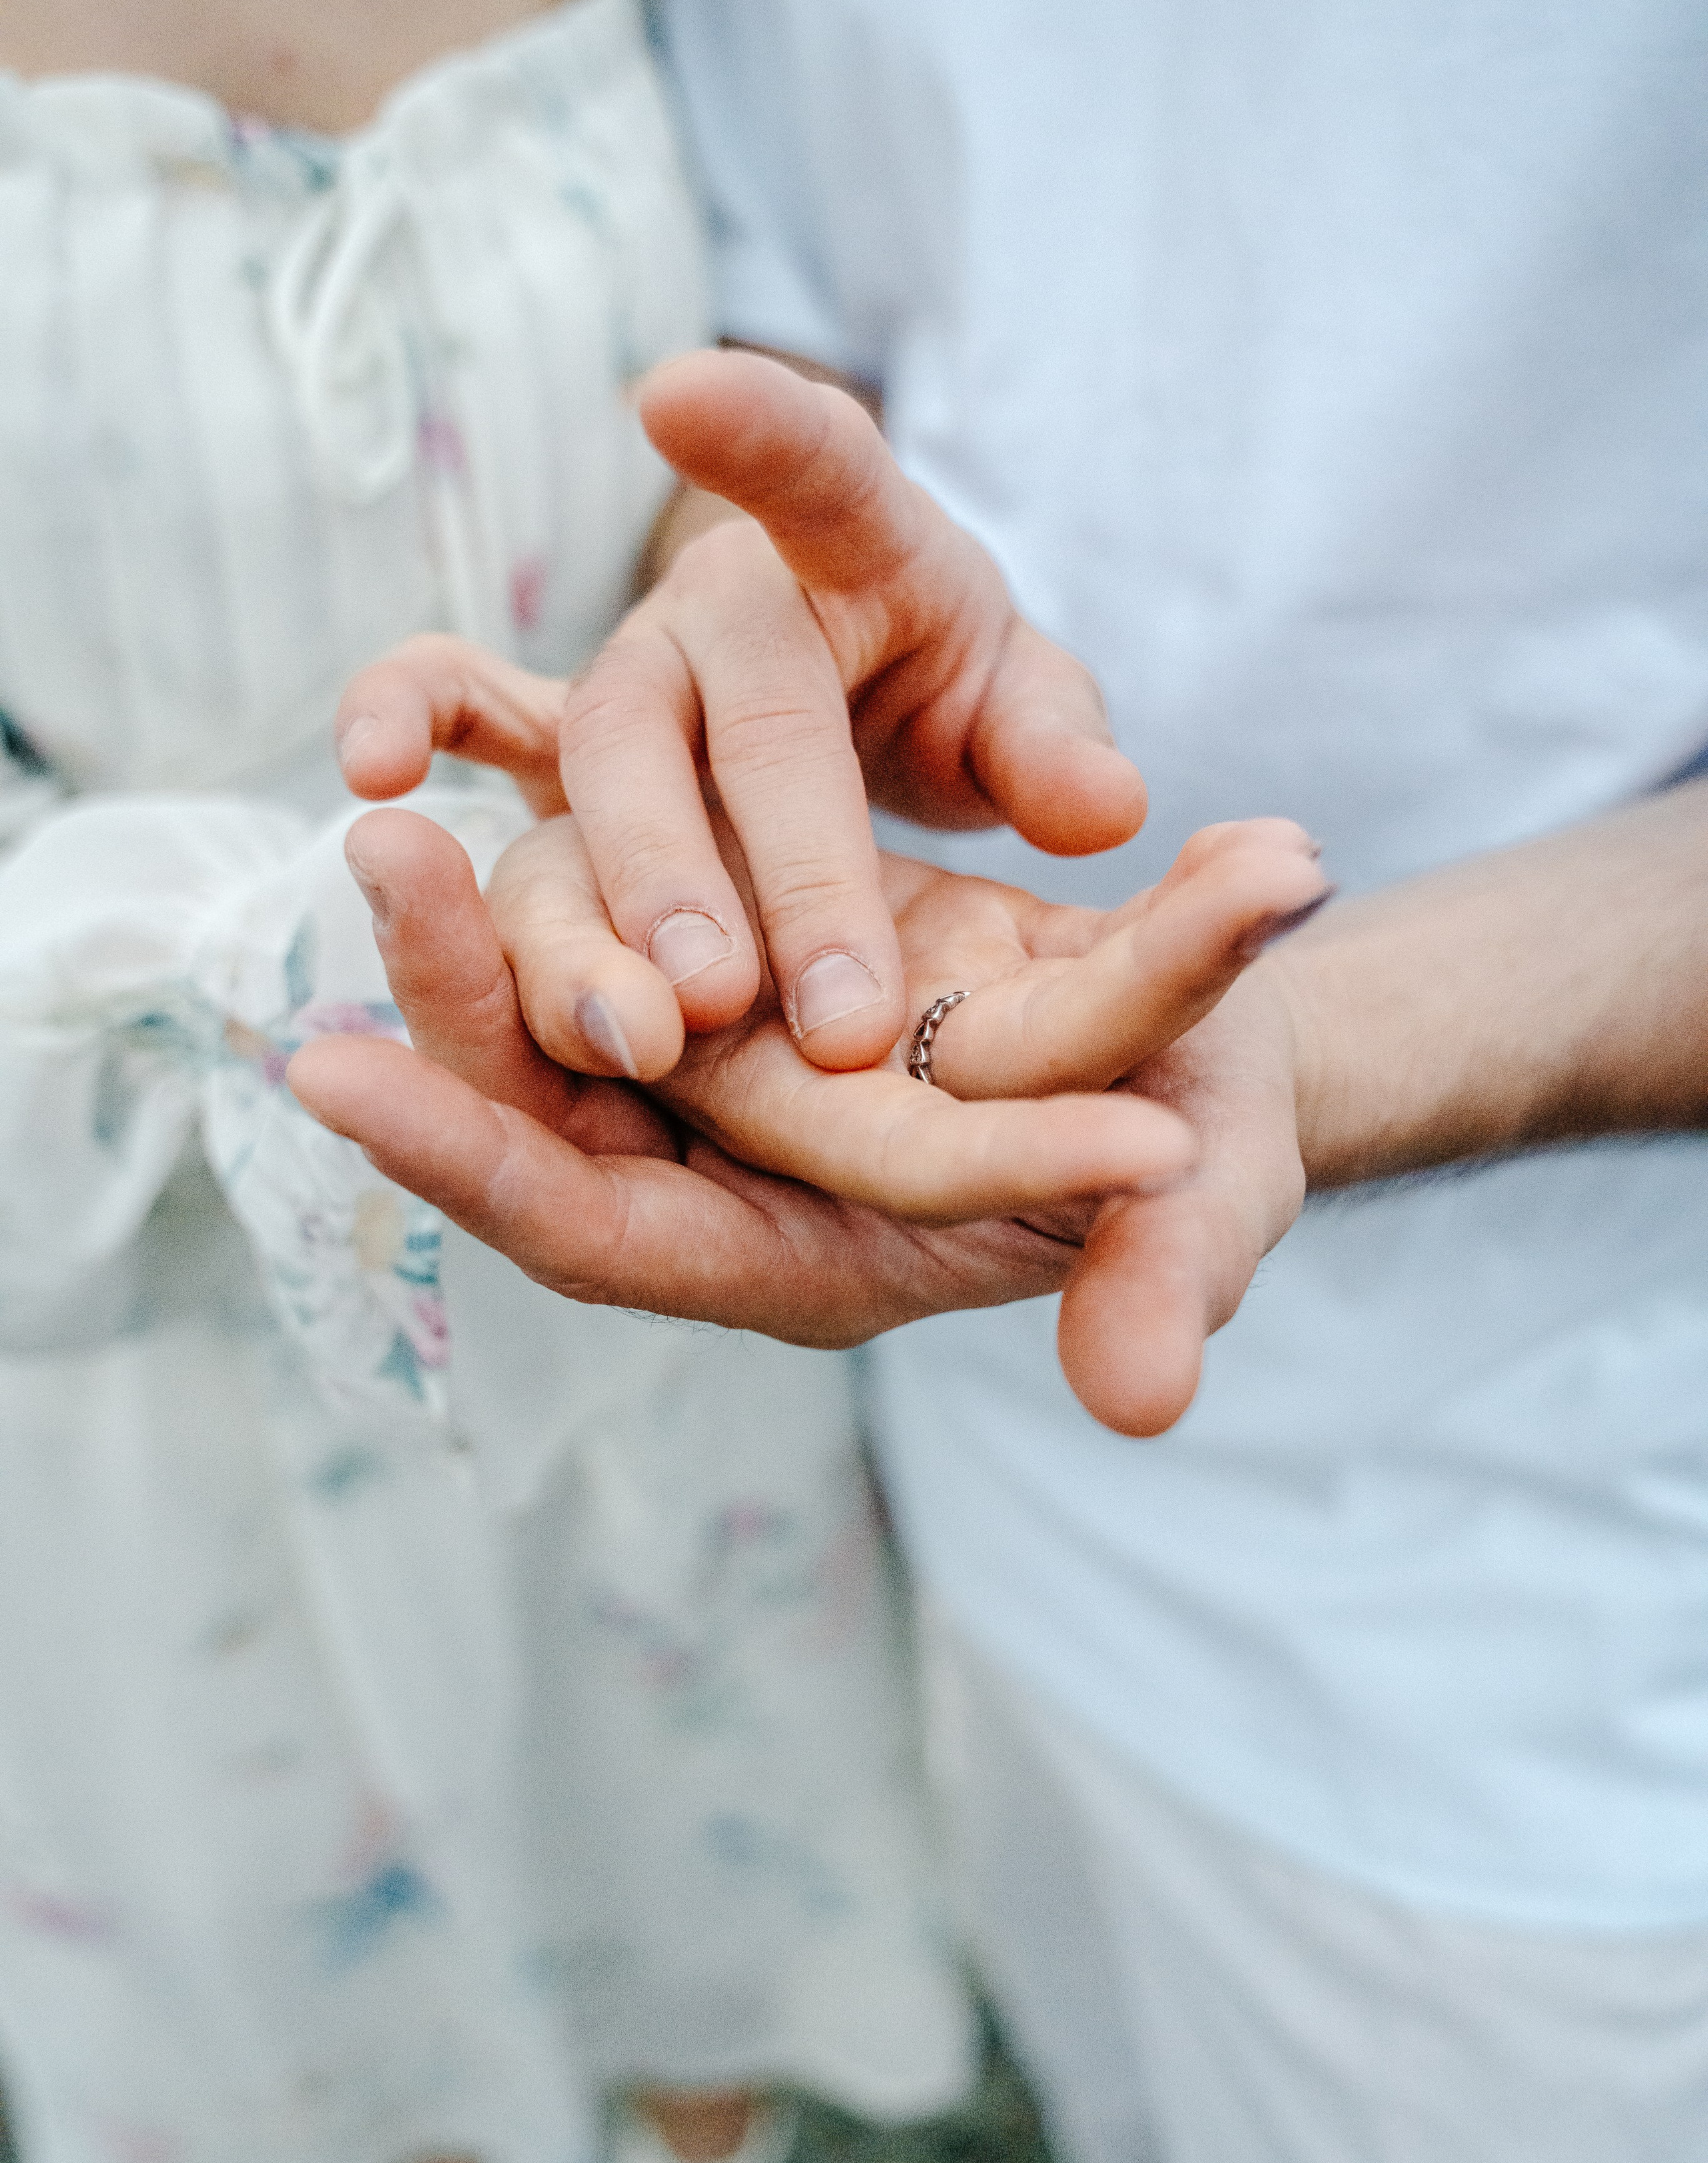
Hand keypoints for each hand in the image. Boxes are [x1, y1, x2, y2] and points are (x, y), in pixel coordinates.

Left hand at [288, 807, 1325, 1431]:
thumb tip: (1145, 1404)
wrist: (1194, 1057)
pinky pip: (605, 926)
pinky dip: (545, 863)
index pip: (598, 1234)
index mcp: (807, 1260)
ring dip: (471, 921)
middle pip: (532, 1115)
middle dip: (446, 1002)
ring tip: (386, 803)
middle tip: (378, 854)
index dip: (472, 1166)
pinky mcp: (736, 970)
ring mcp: (722, 1074)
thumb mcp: (1206, 1194)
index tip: (333, 1073)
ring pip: (547, 1014)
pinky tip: (456, 758)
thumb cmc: (1198, 1141)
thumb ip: (1166, 1284)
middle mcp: (730, 1177)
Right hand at [334, 348, 1147, 1073]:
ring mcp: (634, 660)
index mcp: (861, 546)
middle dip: (763, 864)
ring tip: (657, 1023)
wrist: (865, 694)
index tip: (672, 387)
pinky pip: (470, 707)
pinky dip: (409, 717)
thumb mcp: (1024, 713)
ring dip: (631, 888)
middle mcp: (727, 591)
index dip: (753, 432)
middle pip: (732, 714)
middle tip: (779, 1003)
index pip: (821, 469)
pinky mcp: (561, 732)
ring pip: (608, 761)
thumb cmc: (951, 689)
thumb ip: (1056, 749)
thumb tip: (1104, 804)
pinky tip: (367, 774)